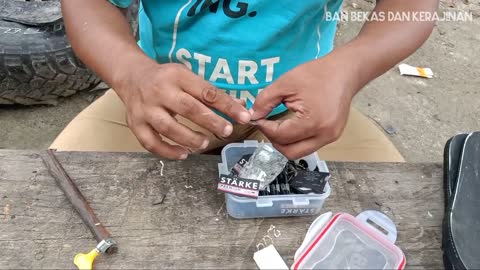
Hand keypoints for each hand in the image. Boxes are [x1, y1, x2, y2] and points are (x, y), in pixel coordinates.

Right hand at [117, 62, 250, 158]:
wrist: (131, 76)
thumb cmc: (166, 79)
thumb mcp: (187, 78)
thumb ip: (211, 94)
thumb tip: (241, 108)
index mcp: (177, 76)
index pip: (206, 92)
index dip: (227, 105)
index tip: (244, 116)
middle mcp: (159, 91)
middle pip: (188, 108)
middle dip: (210, 121)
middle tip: (226, 131)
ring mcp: (145, 109)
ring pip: (168, 127)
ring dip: (189, 138)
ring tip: (204, 143)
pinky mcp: (135, 124)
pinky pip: (150, 142)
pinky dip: (167, 151)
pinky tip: (183, 154)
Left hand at [250, 51, 359, 159]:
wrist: (344, 71)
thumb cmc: (318, 74)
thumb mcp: (285, 83)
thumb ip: (265, 101)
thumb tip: (253, 115)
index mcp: (313, 122)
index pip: (281, 136)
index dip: (265, 128)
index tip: (257, 118)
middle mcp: (324, 135)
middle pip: (290, 152)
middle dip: (274, 141)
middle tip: (266, 125)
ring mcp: (330, 137)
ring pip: (299, 152)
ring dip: (285, 142)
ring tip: (278, 126)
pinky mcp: (332, 136)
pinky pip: (309, 145)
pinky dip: (296, 140)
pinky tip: (291, 126)